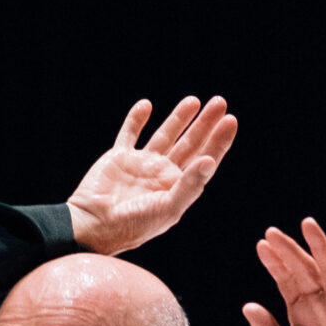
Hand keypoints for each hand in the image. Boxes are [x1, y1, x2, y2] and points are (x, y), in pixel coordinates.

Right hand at [68, 97, 236, 254]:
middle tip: (220, 102)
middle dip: (205, 124)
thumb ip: (190, 185)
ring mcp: (141, 165)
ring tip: (194, 101)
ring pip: (165, 135)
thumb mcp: (168, 208)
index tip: (230, 121)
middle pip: (189, 144)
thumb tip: (210, 161)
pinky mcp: (119, 158)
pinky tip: (146, 106)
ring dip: (179, 118)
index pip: (203, 160)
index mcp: (177, 188)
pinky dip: (136, 119)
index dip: (218, 141)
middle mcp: (162, 175)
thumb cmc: (133, 224)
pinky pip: (129, 133)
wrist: (95, 225)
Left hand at [242, 221, 325, 325]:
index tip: (261, 246)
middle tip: (271, 233)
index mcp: (302, 315)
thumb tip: (247, 306)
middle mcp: (320, 306)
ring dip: (317, 246)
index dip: (275, 264)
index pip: (287, 282)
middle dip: (289, 251)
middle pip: (303, 270)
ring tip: (305, 224)